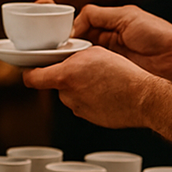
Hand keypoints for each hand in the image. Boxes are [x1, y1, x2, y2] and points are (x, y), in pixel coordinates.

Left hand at [22, 46, 155, 128]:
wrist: (142, 97)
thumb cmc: (122, 73)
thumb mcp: (94, 53)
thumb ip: (73, 58)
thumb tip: (66, 61)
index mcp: (65, 76)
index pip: (33, 78)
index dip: (28, 73)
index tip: (29, 70)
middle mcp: (68, 95)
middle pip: (57, 84)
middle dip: (66, 77)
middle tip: (85, 70)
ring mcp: (78, 108)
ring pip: (71, 95)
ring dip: (80, 88)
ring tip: (101, 81)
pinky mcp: (90, 118)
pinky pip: (84, 105)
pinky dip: (91, 99)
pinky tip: (107, 93)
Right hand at [71, 4, 171, 81]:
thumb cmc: (158, 34)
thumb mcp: (127, 16)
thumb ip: (100, 15)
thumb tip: (77, 22)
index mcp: (113, 23)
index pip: (85, 24)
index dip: (73, 30)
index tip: (62, 38)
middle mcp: (111, 40)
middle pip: (82, 42)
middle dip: (70, 46)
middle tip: (59, 52)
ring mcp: (113, 58)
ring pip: (86, 58)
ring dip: (76, 60)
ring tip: (66, 63)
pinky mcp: (117, 74)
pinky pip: (96, 72)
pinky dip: (86, 72)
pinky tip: (80, 73)